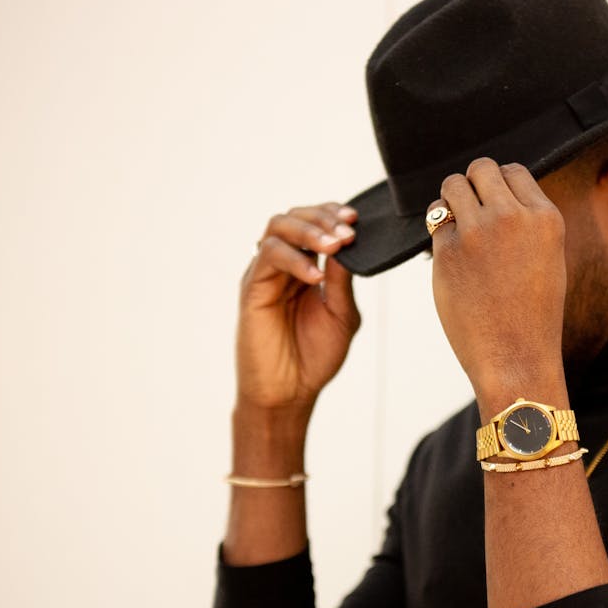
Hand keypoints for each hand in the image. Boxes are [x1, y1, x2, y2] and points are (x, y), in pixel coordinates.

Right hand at [236, 203, 360, 417]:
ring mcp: (265, 275)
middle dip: (322, 218)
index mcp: (306, 268)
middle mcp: (282, 265)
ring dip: (308, 231)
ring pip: (277, 229)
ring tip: (335, 245)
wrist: (289, 392)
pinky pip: (269, 258)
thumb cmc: (314, 356)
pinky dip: (295, 260)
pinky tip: (316, 276)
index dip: (331, 215)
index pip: (314, 224)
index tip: (355, 219)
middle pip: (293, 217)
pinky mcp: (252, 289)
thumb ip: (342, 281)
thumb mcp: (341, 315)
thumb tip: (348, 245)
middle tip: (347, 231)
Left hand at [430, 158, 566, 401]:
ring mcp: (478, 232)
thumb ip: (526, 221)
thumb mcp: (548, 257)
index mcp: (546, 218)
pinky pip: (435, 219)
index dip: (500, 186)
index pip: (514, 171)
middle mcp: (513, 217)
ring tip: (459, 227)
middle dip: (474, 185)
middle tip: (473, 213)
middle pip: (481, 168)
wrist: (515, 357)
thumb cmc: (532, 314)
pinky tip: (451, 254)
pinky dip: (440, 231)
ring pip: (453, 184)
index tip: (496, 207)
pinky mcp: (447, 250)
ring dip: (451, 200)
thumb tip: (492, 191)